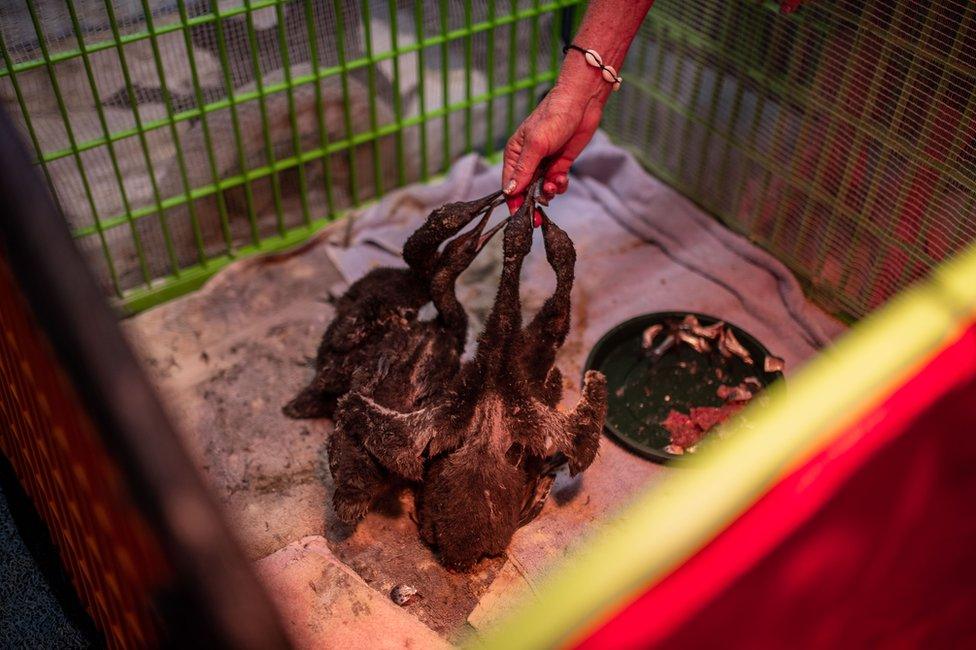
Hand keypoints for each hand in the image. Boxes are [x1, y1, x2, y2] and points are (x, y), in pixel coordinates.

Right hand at [502, 71, 607, 213]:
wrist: (582, 103)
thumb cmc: (554, 117)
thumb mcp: (536, 144)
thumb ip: (523, 170)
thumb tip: (509, 191)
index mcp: (515, 154)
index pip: (510, 184)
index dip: (514, 201)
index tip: (521, 216)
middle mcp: (528, 160)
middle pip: (526, 189)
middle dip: (532, 202)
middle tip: (538, 218)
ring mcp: (545, 162)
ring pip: (542, 188)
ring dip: (548, 192)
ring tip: (555, 184)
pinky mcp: (560, 163)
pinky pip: (556, 182)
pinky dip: (559, 185)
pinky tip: (562, 179)